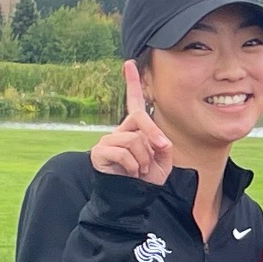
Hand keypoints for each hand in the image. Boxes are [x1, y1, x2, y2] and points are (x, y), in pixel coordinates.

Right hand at [90, 60, 172, 184]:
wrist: (132, 198)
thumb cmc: (147, 178)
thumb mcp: (163, 160)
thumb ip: (162, 145)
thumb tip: (156, 139)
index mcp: (135, 129)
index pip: (135, 103)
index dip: (132, 83)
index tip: (129, 63)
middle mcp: (119, 131)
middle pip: (141, 119)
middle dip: (155, 134)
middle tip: (162, 149)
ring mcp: (107, 140)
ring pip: (135, 140)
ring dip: (144, 159)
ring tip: (139, 169)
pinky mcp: (99, 152)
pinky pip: (124, 153)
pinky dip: (133, 166)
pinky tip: (130, 172)